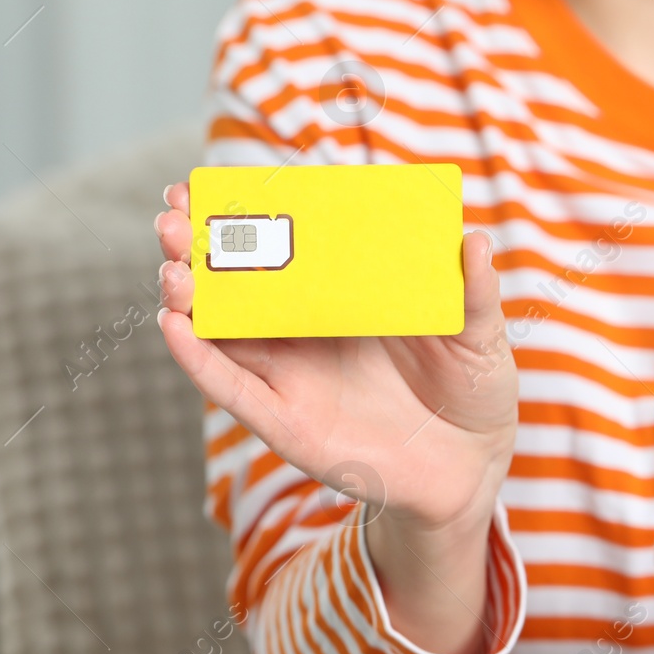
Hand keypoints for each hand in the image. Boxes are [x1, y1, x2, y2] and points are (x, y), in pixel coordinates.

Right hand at [155, 183, 517, 653]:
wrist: (474, 466)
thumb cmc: (472, 389)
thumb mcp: (480, 334)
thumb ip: (474, 291)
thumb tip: (474, 240)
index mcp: (342, 301)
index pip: (282, 252)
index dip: (242, 221)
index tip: (206, 186)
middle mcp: (306, 335)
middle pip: (235, 286)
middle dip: (198, 249)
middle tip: (174, 215)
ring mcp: (291, 378)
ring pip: (222, 333)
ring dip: (188, 297)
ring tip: (172, 265)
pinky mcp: (288, 424)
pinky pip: (233, 389)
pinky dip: (200, 360)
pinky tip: (177, 327)